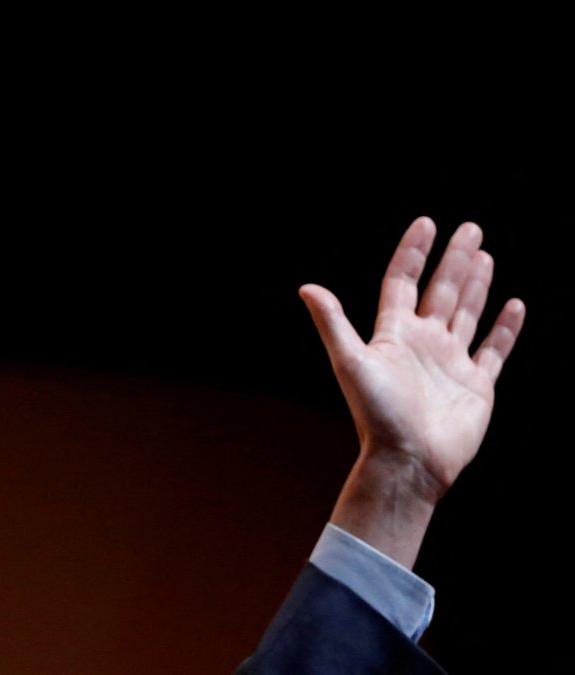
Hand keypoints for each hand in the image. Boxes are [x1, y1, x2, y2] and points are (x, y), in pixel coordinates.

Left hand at [298, 217, 524, 566]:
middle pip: (441, 291)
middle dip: (455, 260)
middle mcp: (423, 344)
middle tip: (470, 228)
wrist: (408, 460)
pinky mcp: (476, 385)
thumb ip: (332, 323)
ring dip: (476, 285)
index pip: (403, 283)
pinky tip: (513, 304)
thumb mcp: (350, 361)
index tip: (426, 224)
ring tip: (484, 254)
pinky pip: (495, 349)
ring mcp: (451, 363)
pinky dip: (505, 328)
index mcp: (394, 334)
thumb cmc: (376, 413)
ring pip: (467, 313)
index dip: (413, 253)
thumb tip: (306, 288)